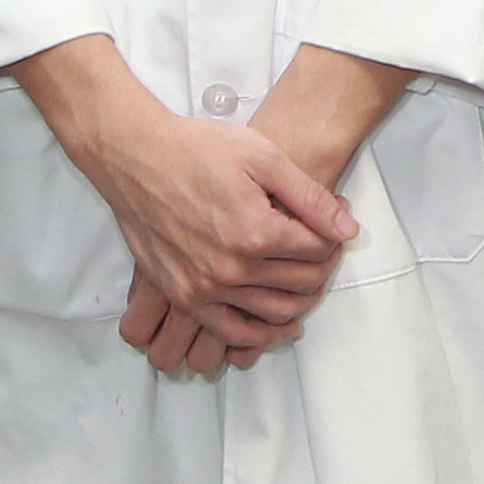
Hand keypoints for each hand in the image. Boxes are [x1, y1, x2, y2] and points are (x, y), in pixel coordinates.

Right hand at [25, 40, 352, 376]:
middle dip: (323, 264)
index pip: (319, 251)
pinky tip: (278, 322)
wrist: (136, 158)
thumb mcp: (262, 157)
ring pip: (276, 312)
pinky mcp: (185, 296)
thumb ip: (309, 197)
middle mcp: (233, 268)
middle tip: (323, 244)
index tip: (334, 219)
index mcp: (256, 232)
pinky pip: (233, 333)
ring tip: (305, 274)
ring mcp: (206, 288)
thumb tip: (347, 230)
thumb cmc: (197, 149)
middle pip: (303, 283)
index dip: (334, 234)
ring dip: (301, 297)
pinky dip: (262, 333)